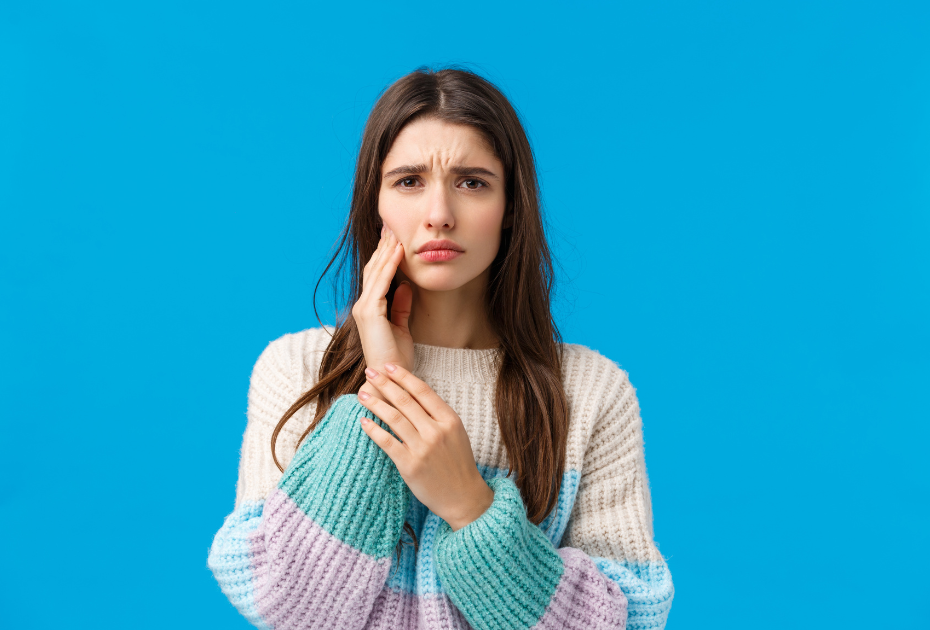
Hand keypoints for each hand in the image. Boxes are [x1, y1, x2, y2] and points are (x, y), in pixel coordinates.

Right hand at [353, 225, 414, 401]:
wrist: (389, 378)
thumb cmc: (396, 358)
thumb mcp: (402, 327)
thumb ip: (402, 307)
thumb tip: (406, 286)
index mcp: (370, 309)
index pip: (376, 276)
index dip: (384, 256)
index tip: (393, 238)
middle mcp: (363, 306)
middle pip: (373, 269)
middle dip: (383, 247)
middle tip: (392, 226)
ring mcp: (364, 308)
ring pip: (375, 272)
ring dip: (386, 251)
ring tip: (395, 232)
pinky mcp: (370, 312)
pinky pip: (381, 283)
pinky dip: (390, 266)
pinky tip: (398, 252)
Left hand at [357, 363, 494, 530]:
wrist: (464, 497)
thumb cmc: (458, 463)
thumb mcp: (455, 433)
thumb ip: (437, 415)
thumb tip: (411, 394)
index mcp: (449, 420)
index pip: (422, 391)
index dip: (403, 376)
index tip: (388, 366)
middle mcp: (436, 431)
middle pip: (405, 400)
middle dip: (385, 383)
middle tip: (370, 371)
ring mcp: (422, 448)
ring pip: (394, 418)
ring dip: (375, 403)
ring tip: (362, 394)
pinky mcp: (409, 465)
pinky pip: (387, 442)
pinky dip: (373, 430)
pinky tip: (364, 421)